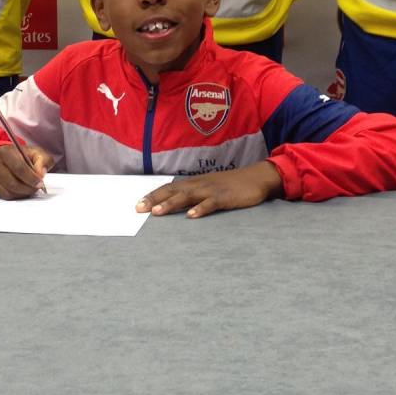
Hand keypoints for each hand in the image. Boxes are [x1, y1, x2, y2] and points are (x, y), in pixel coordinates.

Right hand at [0, 145, 52, 199]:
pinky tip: (21, 190)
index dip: (31, 178)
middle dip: (28, 188)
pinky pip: (3, 196)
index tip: (40, 183)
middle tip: (36, 187)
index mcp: (5, 152)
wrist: (0, 155)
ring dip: (22, 193)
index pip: (19, 168)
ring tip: (29, 188)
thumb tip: (40, 174)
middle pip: (13, 183)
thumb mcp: (34, 152)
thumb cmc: (18, 154)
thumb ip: (42, 160)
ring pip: (8, 192)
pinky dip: (15, 196)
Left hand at [136, 161, 283, 218]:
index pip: (169, 188)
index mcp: (195, 183)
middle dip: (155, 199)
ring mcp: (212, 190)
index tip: (138, 205)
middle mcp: (200, 184)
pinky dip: (200, 209)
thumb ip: (194, 195)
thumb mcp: (210, 187)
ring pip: (188, 196)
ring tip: (157, 212)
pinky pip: (211, 203)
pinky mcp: (225, 197)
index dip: (153, 195)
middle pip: (173, 191)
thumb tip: (177, 204)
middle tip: (138, 209)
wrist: (257, 177)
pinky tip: (191, 216)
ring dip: (171, 203)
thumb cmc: (232, 185)